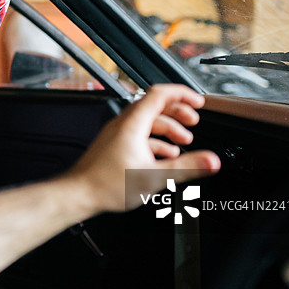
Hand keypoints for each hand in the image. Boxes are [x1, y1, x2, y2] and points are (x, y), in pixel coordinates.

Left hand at [69, 85, 219, 212]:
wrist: (78, 193)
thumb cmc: (106, 184)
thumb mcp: (154, 176)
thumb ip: (186, 168)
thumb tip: (211, 161)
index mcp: (133, 124)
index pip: (160, 94)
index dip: (183, 94)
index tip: (198, 101)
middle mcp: (123, 124)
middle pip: (155, 106)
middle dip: (178, 113)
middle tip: (194, 122)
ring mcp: (117, 134)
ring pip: (147, 122)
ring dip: (168, 129)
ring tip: (183, 142)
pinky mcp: (113, 145)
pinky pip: (138, 135)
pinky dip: (155, 141)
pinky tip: (164, 156)